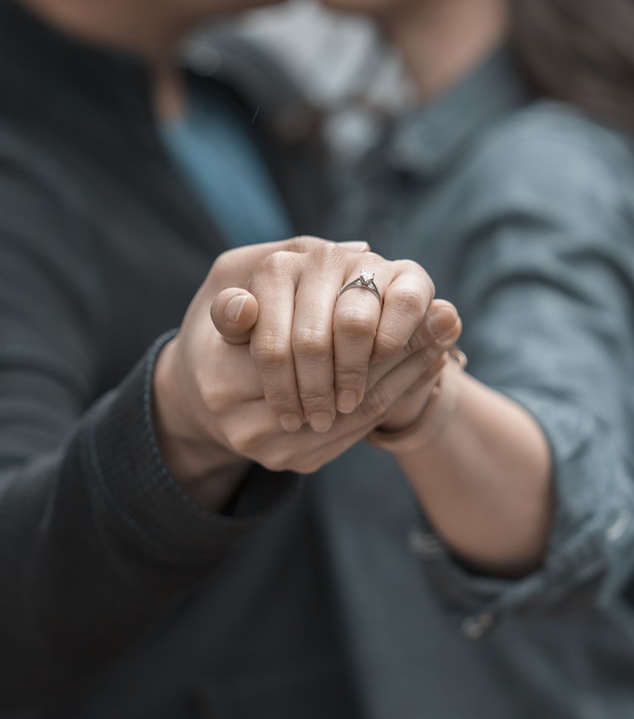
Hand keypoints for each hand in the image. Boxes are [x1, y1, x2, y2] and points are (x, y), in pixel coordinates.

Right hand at [152, 237, 460, 505]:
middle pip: (344, 383)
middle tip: (447, 321)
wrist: (194, 401)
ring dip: (406, 376)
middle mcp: (245, 424)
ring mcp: (273, 451)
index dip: (369, 324)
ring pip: (358, 411)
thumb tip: (345, 255)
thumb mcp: (225, 287)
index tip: (416, 299)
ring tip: (444, 342)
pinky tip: (422, 369)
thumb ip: (269, 270)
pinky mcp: (295, 464)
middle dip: (400, 351)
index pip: (311, 347)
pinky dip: (394, 397)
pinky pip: (356, 431)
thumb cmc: (215, 331)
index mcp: (223, 374)